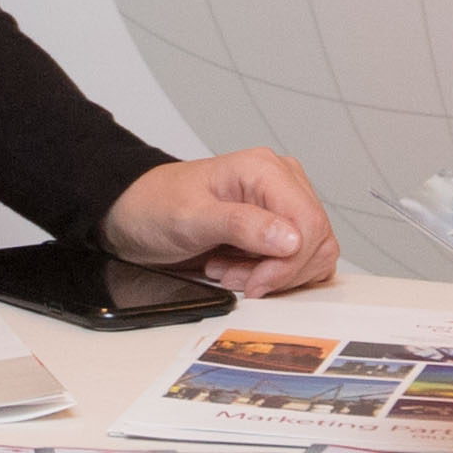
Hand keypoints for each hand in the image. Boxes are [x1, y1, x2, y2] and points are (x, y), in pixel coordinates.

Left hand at [99, 151, 341, 294]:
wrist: (136, 213)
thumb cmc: (156, 206)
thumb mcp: (191, 218)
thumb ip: (241, 226)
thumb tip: (291, 239)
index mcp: (265, 170)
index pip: (309, 223)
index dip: (288, 263)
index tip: (254, 283)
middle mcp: (282, 183)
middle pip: (317, 241)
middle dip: (278, 271)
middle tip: (234, 276)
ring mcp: (283, 205)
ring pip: (313, 254)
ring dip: (274, 275)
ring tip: (231, 270)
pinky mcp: (279, 227)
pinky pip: (301, 260)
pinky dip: (274, 276)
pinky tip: (240, 270)